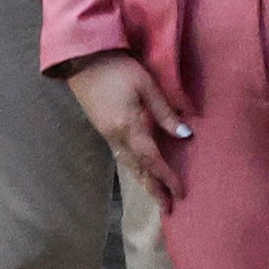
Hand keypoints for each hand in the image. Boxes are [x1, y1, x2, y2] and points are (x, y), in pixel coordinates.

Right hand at [58, 48, 185, 204]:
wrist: (83, 59)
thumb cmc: (118, 68)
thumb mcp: (146, 85)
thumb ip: (164, 112)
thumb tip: (185, 135)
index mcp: (128, 126)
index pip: (152, 159)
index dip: (167, 177)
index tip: (180, 192)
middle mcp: (116, 136)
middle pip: (138, 169)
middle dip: (154, 189)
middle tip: (168, 208)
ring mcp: (107, 134)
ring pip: (128, 165)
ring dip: (144, 182)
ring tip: (157, 195)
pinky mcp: (104, 129)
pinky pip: (121, 156)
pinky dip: (134, 168)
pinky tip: (141, 171)